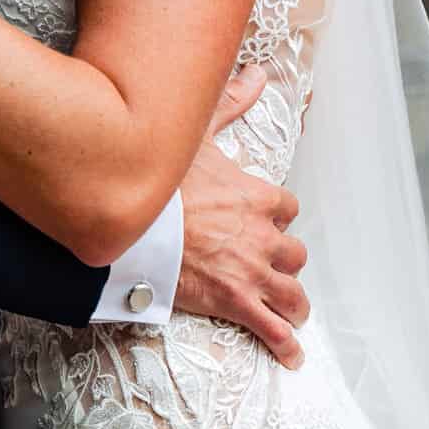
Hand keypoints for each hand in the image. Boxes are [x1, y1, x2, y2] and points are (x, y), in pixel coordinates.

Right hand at [175, 78, 308, 368]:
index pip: (286, 209)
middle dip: (283, 260)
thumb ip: (230, 104)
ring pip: (292, 292)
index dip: (275, 216)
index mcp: (255, 195)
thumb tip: (256, 73)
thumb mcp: (197, 134)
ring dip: (292, 302)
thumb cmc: (162, 182)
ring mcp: (251, 271)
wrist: (134, 225)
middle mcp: (262, 235)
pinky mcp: (236, 301)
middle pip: (293, 253)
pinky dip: (286, 344)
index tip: (264, 221)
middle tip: (268, 266)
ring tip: (290, 311)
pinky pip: (273, 329)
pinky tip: (292, 355)